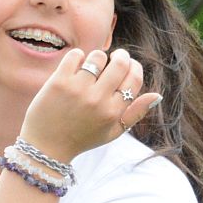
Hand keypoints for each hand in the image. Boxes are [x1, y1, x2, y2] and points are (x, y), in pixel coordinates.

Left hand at [19, 47, 162, 163]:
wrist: (46, 147)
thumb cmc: (81, 138)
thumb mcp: (112, 132)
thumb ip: (135, 114)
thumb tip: (157, 95)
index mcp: (113, 112)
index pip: (134, 78)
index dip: (133, 67)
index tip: (127, 65)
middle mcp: (98, 100)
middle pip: (120, 63)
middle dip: (120, 56)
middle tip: (115, 57)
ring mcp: (78, 90)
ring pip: (98, 56)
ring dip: (97, 58)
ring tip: (91, 67)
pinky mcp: (58, 82)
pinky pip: (75, 55)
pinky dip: (77, 57)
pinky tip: (75, 67)